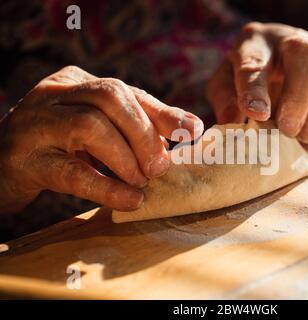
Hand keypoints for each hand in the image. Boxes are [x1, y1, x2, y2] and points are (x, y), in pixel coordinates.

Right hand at [0, 66, 203, 212]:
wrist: (1, 167)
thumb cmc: (58, 147)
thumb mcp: (96, 129)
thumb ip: (136, 126)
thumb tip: (189, 129)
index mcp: (76, 82)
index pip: (126, 91)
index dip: (163, 113)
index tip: (192, 132)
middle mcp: (55, 93)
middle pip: (110, 98)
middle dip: (145, 133)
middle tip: (161, 167)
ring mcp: (37, 123)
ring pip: (90, 125)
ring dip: (127, 157)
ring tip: (143, 181)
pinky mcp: (26, 159)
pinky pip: (73, 171)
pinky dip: (107, 187)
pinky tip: (129, 200)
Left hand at [207, 22, 307, 155]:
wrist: (285, 65)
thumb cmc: (248, 77)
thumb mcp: (226, 84)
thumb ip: (225, 100)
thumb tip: (231, 121)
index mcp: (255, 42)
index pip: (254, 61)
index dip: (255, 89)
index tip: (257, 114)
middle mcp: (290, 39)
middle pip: (304, 53)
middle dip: (297, 96)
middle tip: (287, 129)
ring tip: (301, 138)